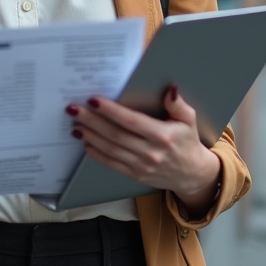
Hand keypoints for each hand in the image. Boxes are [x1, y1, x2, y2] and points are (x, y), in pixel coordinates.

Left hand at [68, 87, 221, 212]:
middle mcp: (150, 152)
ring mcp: (141, 166)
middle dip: (92, 121)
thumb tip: (170, 89)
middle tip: (74, 110)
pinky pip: (112, 164)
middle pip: (115, 135)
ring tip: (76, 125)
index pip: (132, 121)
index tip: (94, 100)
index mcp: (162, 135)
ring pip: (110, 150)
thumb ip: (178, 104)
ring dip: (90, 136)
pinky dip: (96, 154)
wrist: (191, 174)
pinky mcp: (135, 175)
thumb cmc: (187, 142)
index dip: (111, 111)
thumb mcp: (189, 120)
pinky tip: (86, 142)